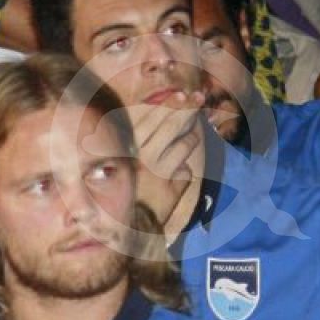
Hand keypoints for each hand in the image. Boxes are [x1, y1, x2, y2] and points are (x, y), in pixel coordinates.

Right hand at [123, 95, 205, 225]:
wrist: (121, 226)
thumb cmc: (120, 187)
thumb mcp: (121, 158)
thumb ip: (136, 138)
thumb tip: (156, 115)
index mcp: (127, 144)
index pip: (151, 116)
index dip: (169, 103)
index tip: (181, 93)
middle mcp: (142, 155)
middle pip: (171, 124)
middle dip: (188, 109)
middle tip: (199, 98)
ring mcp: (158, 171)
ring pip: (183, 145)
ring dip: (191, 139)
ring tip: (192, 135)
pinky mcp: (171, 189)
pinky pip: (186, 172)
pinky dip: (184, 171)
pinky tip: (179, 172)